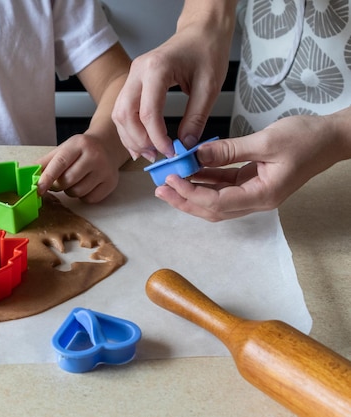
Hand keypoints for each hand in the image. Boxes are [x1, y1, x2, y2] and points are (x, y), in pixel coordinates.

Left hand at [36, 133, 126, 202]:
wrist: (107, 146)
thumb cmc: (80, 150)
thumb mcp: (63, 149)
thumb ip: (45, 162)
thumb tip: (28, 174)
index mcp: (79, 144)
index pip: (60, 163)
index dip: (47, 177)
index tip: (38, 189)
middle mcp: (94, 155)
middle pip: (68, 181)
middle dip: (58, 185)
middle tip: (59, 181)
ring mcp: (105, 170)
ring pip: (78, 192)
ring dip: (71, 191)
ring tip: (75, 180)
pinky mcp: (111, 182)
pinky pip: (89, 199)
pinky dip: (83, 196)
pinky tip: (86, 184)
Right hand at [112, 11, 233, 160]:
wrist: (201, 32)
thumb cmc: (206, 51)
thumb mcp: (209, 87)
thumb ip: (196, 118)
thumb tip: (186, 145)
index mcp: (157, 68)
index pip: (148, 113)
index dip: (157, 138)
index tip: (171, 152)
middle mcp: (138, 71)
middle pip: (125, 115)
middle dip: (139, 140)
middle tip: (157, 156)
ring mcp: (132, 76)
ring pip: (119, 114)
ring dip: (131, 137)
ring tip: (149, 153)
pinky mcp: (133, 83)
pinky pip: (123, 110)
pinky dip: (129, 129)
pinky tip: (141, 143)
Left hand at [155, 115, 341, 220]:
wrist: (332, 138)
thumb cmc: (307, 139)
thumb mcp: (265, 141)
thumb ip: (229, 151)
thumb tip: (197, 155)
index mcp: (263, 195)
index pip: (218, 203)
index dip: (191, 193)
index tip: (172, 180)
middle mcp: (257, 200)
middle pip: (212, 209)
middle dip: (184, 200)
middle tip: (160, 189)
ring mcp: (254, 193)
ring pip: (215, 200)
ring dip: (191, 191)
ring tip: (168, 182)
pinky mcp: (252, 182)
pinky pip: (223, 186)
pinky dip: (205, 180)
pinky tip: (190, 170)